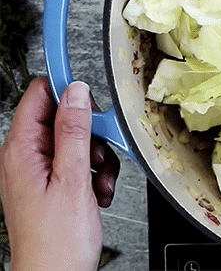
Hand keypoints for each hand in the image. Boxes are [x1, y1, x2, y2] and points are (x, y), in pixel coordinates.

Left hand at [0, 78, 119, 270]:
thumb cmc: (56, 242)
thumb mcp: (71, 179)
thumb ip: (74, 131)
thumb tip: (77, 92)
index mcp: (21, 150)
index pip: (39, 95)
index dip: (64, 85)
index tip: (85, 78)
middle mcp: (26, 156)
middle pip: (64, 117)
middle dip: (90, 132)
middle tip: (98, 153)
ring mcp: (38, 170)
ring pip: (76, 139)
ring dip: (96, 155)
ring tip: (99, 180)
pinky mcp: (52, 182)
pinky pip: (78, 160)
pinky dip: (94, 171)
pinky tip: (97, 189)